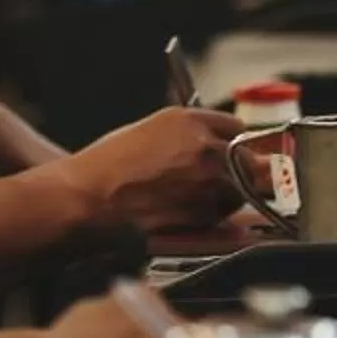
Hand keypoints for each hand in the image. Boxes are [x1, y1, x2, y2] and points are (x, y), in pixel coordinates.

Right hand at [62, 107, 246, 232]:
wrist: (88, 198)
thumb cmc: (108, 166)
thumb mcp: (151, 131)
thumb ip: (188, 134)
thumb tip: (210, 145)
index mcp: (190, 120)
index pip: (236, 127)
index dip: (234, 142)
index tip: (234, 153)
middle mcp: (205, 146)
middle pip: (247, 160)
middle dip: (239, 171)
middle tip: (220, 182)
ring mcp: (208, 180)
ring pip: (240, 191)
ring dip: (227, 196)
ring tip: (192, 200)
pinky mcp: (204, 212)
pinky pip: (222, 216)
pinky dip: (212, 217)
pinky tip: (183, 213)